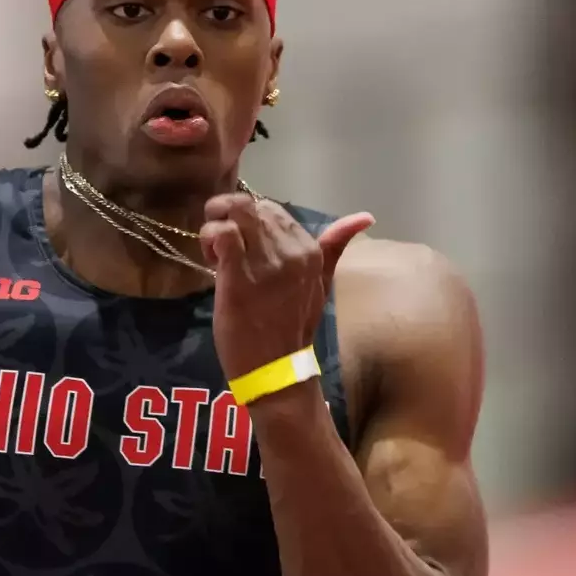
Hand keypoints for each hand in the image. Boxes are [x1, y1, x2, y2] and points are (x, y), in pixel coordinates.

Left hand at [199, 195, 373, 381]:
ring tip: (214, 252)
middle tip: (222, 247)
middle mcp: (291, 251)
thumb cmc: (291, 328)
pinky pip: (223, 233)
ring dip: (216, 225)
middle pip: (251, 207)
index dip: (250, 222)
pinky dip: (211, 236)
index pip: (272, 210)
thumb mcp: (321, 284)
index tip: (243, 247)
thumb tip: (365, 217)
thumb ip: (334, 247)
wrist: (275, 369)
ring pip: (235, 213)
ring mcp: (265, 263)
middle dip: (229, 217)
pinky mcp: (238, 276)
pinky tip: (210, 257)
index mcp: (310, 250)